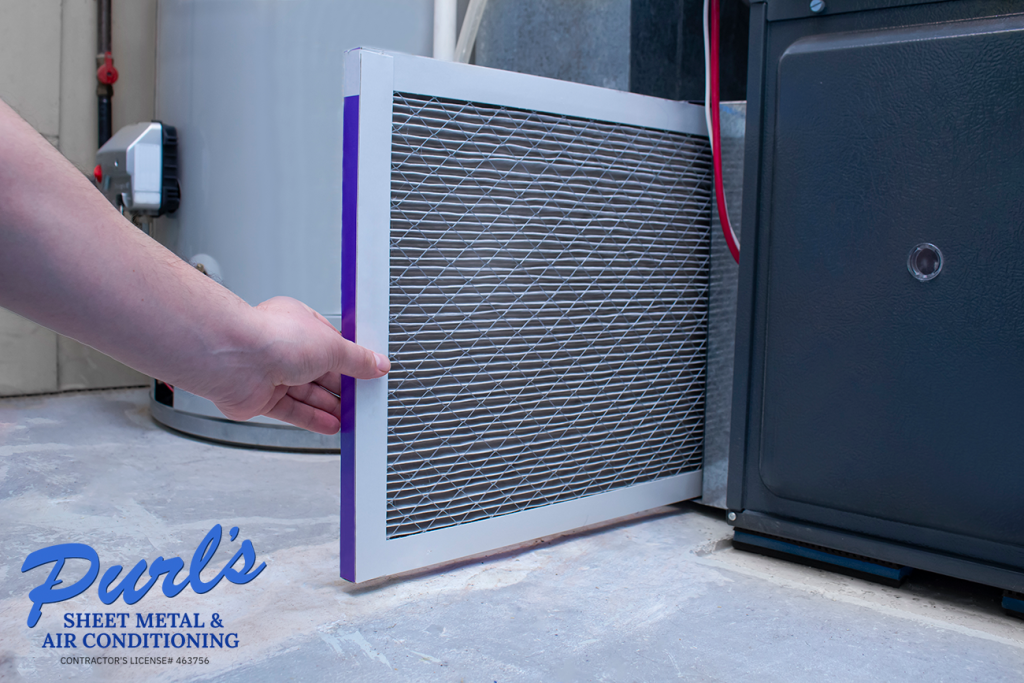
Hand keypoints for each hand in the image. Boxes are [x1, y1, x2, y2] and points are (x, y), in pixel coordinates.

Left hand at [206, 297, 389, 434]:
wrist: (234, 360)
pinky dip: (312, 419)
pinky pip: (292, 410)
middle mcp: (283, 346)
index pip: (331, 343)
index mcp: (299, 323)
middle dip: (341, 387)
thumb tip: (376, 364)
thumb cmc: (272, 338)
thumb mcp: (331, 346)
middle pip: (320, 371)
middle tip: (362, 399)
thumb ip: (356, 359)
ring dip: (329, 406)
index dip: (350, 359)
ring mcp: (270, 373)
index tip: (367, 372)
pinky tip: (330, 425)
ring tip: (351, 416)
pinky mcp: (261, 398)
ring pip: (306, 393)